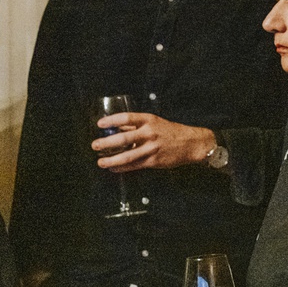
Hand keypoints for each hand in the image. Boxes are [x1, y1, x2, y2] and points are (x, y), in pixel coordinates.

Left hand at [94, 113, 218, 170]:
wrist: (192, 143)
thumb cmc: (172, 131)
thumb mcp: (155, 123)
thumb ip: (136, 126)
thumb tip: (117, 128)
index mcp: (149, 120)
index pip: (126, 118)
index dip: (112, 121)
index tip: (100, 124)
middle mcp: (150, 133)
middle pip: (123, 139)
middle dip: (106, 143)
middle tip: (95, 146)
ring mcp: (152, 148)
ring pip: (127, 155)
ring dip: (111, 160)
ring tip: (101, 162)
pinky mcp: (154, 161)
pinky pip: (134, 165)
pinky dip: (122, 167)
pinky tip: (113, 168)